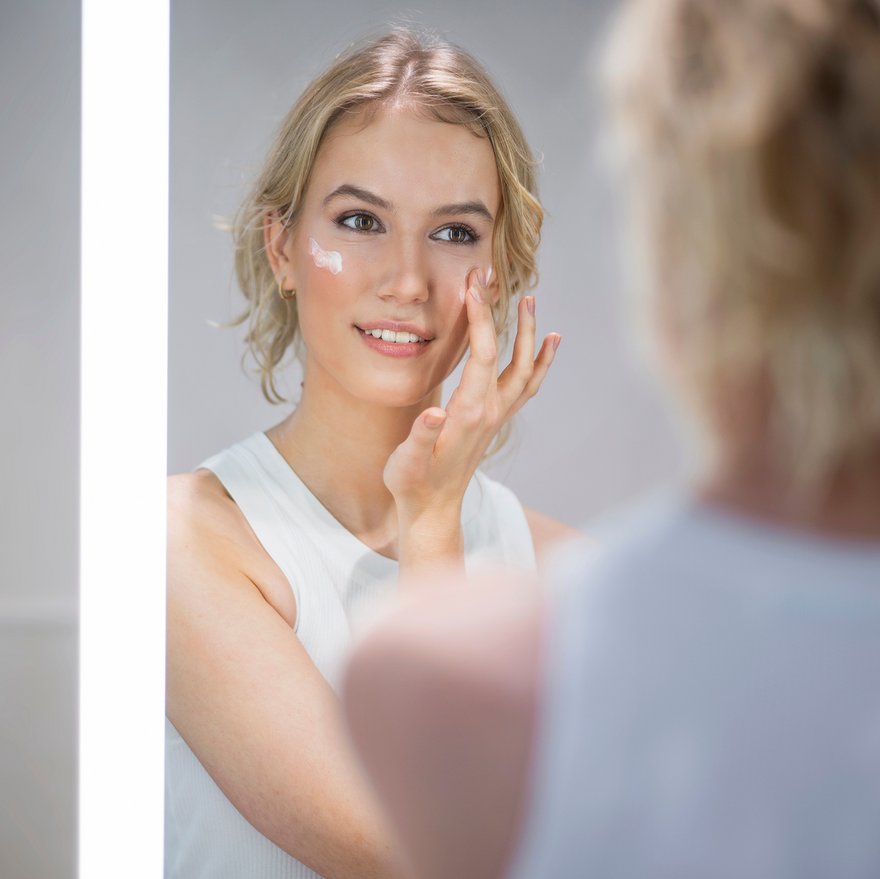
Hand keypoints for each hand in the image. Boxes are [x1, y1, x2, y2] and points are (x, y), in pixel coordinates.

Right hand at [384, 266, 560, 571]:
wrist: (433, 510)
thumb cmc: (413, 484)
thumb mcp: (407, 464)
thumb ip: (420, 438)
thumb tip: (431, 413)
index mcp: (468, 413)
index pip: (484, 355)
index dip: (480, 318)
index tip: (474, 285)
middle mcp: (490, 412)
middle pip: (510, 356)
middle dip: (508, 317)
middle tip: (501, 282)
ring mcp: (496, 417)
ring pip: (524, 371)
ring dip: (530, 336)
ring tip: (533, 304)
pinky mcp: (494, 422)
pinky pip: (525, 387)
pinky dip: (538, 363)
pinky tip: (546, 347)